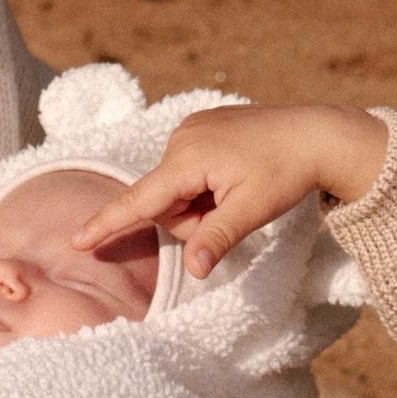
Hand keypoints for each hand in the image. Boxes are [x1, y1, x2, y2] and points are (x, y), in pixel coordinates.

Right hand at [80, 102, 390, 279]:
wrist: (318, 134)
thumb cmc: (287, 172)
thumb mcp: (253, 211)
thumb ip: (217, 238)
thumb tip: (194, 270)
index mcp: (189, 159)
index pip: (140, 199)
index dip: (109, 222)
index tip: (78, 239)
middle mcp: (182, 137)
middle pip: (166, 201)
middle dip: (193, 218)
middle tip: (233, 211)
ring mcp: (192, 129)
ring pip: (177, 188)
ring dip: (201, 202)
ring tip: (239, 190)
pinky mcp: (202, 127)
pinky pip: (189, 169)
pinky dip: (207, 185)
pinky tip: (237, 176)